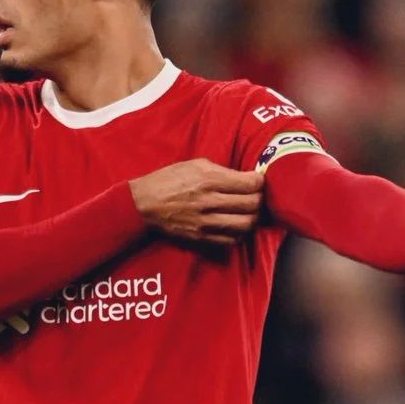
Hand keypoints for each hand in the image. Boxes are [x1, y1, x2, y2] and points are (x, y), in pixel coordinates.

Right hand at [129, 158, 263, 244]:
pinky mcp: (202, 237)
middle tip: (256, 195)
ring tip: (248, 210)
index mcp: (209, 179)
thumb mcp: (195, 164)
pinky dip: (239, 232)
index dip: (259, 181)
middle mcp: (210, 202)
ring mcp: (206, 222)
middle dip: (259, 198)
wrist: (145, 204)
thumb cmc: (169, 179)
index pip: (250, 184)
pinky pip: (231, 239)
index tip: (258, 180)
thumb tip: (245, 178)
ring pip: (245, 224)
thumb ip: (222, 171)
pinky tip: (235, 223)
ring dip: (252, 217)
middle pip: (252, 205)